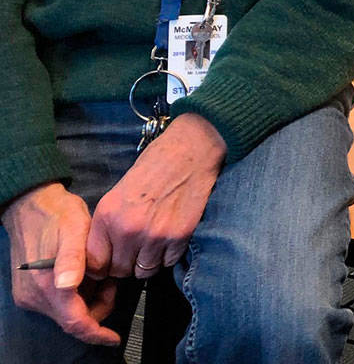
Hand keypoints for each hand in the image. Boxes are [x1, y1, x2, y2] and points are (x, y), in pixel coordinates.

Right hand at [2, 183, 119, 345]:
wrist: (31, 205)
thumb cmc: (59, 215)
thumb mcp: (75, 229)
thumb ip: (73, 258)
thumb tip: (68, 286)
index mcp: (47, 285)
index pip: (74, 322)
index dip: (96, 332)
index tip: (114, 338)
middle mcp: (34, 296)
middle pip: (72, 319)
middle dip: (97, 308)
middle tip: (112, 282)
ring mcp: (30, 295)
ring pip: (67, 312)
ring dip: (88, 300)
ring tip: (101, 274)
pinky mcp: (30, 290)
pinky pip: (59, 303)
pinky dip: (77, 295)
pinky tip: (88, 274)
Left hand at [87, 113, 225, 280]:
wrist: (190, 151)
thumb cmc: (154, 167)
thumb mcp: (118, 193)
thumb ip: (108, 225)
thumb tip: (103, 256)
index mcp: (107, 215)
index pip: (94, 263)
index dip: (101, 266)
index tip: (110, 262)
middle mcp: (127, 228)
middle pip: (119, 270)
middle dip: (125, 264)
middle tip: (135, 251)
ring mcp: (154, 234)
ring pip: (143, 271)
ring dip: (147, 262)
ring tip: (153, 244)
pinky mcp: (179, 236)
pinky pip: (167, 263)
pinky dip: (168, 256)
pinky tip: (169, 237)